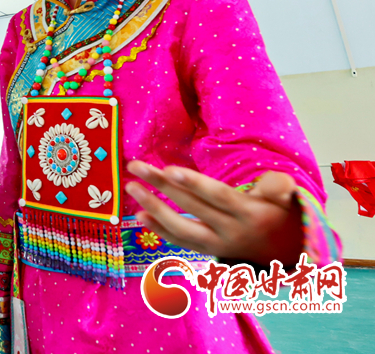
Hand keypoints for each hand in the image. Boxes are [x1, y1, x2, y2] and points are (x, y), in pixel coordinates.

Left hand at [126, 160, 302, 265]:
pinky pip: (181, 243)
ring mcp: (218, 246)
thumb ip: (280, 187)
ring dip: (154, 208)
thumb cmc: (279, 212)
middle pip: (193, 208)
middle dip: (163, 186)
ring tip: (131, 187)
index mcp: (251, 214)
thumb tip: (276, 185)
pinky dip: (159, 230)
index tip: (169, 169)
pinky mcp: (208, 252)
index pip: (219, 197)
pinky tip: (139, 214)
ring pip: (182, 229)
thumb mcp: (287, 198)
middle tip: (137, 167)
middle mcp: (232, 232)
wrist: (285, 250)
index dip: (194, 184)